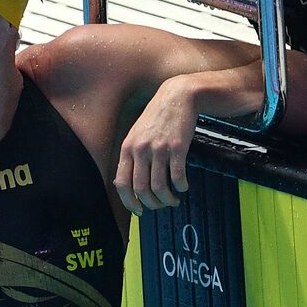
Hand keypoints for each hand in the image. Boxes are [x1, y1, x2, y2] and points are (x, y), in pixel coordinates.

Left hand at [115, 78, 196, 214]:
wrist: (177, 97)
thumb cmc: (157, 118)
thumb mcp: (136, 135)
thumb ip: (131, 157)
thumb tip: (127, 184)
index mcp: (127, 149)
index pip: (122, 184)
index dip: (130, 202)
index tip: (139, 210)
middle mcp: (140, 150)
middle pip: (141, 189)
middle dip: (152, 204)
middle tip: (161, 205)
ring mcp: (159, 148)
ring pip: (159, 187)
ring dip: (168, 199)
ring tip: (174, 199)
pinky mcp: (178, 147)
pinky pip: (177, 176)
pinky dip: (181, 186)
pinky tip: (184, 186)